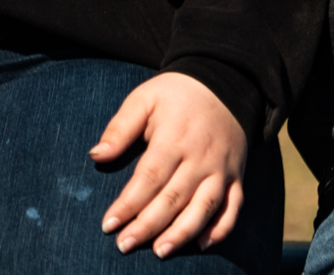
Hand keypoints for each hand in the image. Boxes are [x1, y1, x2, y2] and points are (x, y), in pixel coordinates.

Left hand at [91, 71, 247, 258]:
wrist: (224, 83)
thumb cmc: (176, 94)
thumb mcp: (144, 98)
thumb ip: (120, 127)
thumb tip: (96, 156)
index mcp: (174, 137)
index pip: (149, 178)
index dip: (128, 204)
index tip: (108, 225)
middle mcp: (200, 157)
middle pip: (173, 198)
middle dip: (148, 225)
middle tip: (124, 245)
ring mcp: (221, 169)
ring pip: (203, 207)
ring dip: (182, 233)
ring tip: (160, 251)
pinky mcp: (237, 176)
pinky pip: (233, 207)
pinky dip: (220, 229)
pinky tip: (202, 245)